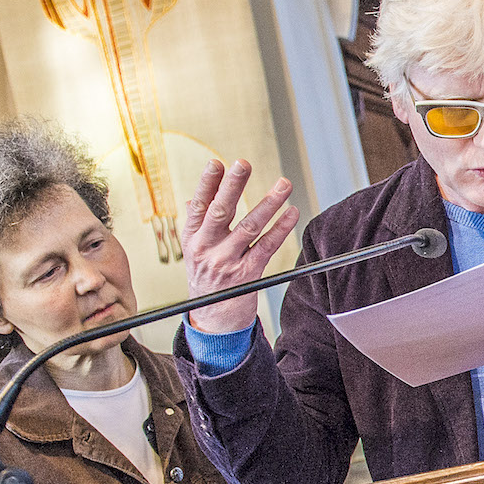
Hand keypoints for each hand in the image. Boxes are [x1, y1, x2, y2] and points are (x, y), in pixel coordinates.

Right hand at [180, 159, 298, 333]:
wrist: (212, 320)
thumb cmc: (206, 279)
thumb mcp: (194, 252)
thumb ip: (196, 225)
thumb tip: (194, 198)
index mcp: (192, 238)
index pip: (199, 205)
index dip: (207, 184)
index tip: (217, 163)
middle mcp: (206, 249)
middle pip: (221, 212)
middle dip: (233, 186)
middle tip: (244, 164)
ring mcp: (226, 262)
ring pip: (249, 227)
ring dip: (268, 204)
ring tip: (283, 185)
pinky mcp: (247, 275)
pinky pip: (266, 248)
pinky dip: (281, 229)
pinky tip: (291, 213)